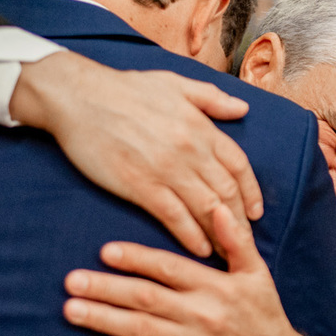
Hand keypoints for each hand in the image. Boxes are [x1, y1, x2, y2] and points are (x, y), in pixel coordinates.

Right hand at [10, 51, 262, 256]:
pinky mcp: (140, 185)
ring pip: (206, 208)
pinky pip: (174, 217)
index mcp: (200, 126)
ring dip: (221, 233)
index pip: (239, 165)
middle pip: (227, 192)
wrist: (78, 97)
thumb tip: (242, 108)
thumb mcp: (174, 83)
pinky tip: (200, 249)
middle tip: (246, 241)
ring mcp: (166, 169)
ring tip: (228, 252)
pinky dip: (191, 236)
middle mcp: (190, 150)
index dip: (252, 192)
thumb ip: (211, 98)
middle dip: (241, 220)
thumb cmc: (125, 89)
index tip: (257, 211)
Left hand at [62, 205, 314, 335]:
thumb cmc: (264, 316)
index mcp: (216, 287)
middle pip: (146, 299)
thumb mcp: (257, 275)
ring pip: (141, 332)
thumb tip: (219, 207)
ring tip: (72, 310)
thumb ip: (236, 241)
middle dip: (106, 288)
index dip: (136, 259)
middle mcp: (203, 316)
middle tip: (71, 281)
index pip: (169, 268)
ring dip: (103, 320)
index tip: (105, 251)